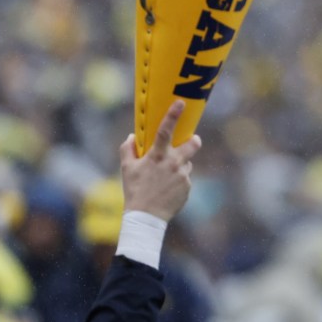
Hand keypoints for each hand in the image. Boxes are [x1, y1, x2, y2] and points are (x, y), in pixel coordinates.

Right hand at [119, 100, 201, 221]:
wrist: (146, 217)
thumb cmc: (134, 191)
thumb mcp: (126, 169)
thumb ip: (127, 150)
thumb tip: (132, 136)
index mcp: (157, 156)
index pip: (166, 130)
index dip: (173, 115)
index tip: (181, 103)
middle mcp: (173, 163)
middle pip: (192, 144)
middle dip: (194, 141)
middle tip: (192, 141)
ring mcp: (183, 176)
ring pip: (186, 163)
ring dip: (179, 166)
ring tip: (164, 179)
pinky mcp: (188, 187)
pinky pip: (185, 178)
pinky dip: (178, 181)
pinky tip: (167, 190)